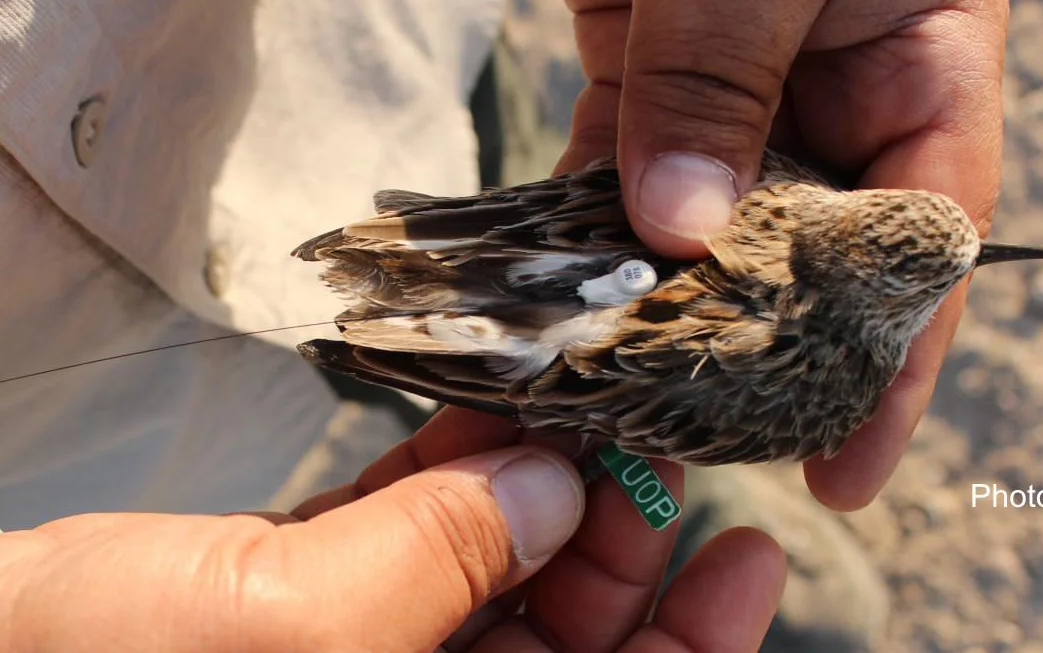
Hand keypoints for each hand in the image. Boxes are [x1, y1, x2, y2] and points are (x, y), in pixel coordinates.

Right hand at [0, 407, 785, 651]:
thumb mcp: (296, 623)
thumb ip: (443, 557)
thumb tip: (559, 485)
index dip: (691, 647)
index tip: (746, 552)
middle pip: (565, 650)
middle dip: (615, 547)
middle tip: (654, 443)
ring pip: (496, 589)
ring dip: (539, 500)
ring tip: (580, 412)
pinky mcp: (307, 607)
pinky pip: (411, 550)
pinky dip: (450, 489)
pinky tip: (489, 426)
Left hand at [546, 0, 1008, 509]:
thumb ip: (717, 76)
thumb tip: (679, 229)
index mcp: (921, 42)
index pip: (922, 229)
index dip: (890, 356)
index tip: (840, 463)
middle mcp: (835, 69)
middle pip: (806, 241)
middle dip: (748, 345)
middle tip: (687, 444)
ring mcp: (733, 64)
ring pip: (701, 212)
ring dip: (647, 299)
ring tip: (600, 398)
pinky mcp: (641, 45)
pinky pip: (615, 157)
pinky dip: (576, 225)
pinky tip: (541, 297)